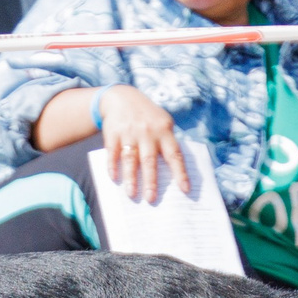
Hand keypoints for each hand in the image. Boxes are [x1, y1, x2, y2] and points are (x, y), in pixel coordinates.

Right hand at [98, 85, 186, 202]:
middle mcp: (147, 132)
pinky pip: (113, 152)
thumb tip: (170, 175)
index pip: (174, 155)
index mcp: (164, 131)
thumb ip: (166, 143)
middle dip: (151, 181)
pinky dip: (112, 165)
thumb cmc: (147, 117)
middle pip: (149, 160)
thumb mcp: (162, 123)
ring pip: (130, 158)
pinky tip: (114, 178)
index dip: (180, 173)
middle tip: (151, 199)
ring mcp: (129, 132)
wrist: (121, 98)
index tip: (185, 190)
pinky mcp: (113, 133)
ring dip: (130, 178)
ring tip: (132, 194)